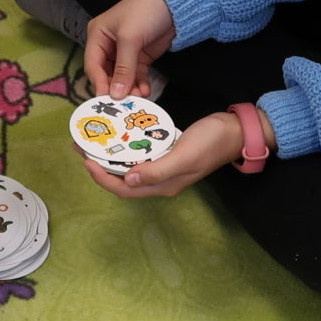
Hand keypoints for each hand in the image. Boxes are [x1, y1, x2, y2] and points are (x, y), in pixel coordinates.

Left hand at [82, 111, 258, 197]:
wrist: (236, 131)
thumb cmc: (212, 142)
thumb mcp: (185, 156)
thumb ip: (158, 170)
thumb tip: (129, 179)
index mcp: (163, 185)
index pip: (124, 189)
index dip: (102, 178)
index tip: (87, 160)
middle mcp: (160, 181)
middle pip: (123, 180)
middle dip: (100, 167)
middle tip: (83, 146)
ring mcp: (164, 168)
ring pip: (130, 168)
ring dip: (111, 157)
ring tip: (95, 140)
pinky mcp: (167, 154)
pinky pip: (140, 155)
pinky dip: (126, 148)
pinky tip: (119, 135)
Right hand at [85, 0, 175, 98]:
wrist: (174, 3)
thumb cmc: (145, 12)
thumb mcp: (130, 38)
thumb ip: (123, 68)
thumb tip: (116, 94)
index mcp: (97, 36)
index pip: (93, 65)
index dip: (99, 83)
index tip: (107, 100)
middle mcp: (107, 45)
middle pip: (106, 74)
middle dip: (115, 88)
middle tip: (123, 104)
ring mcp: (124, 53)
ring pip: (122, 77)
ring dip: (129, 89)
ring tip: (139, 98)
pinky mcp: (140, 57)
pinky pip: (136, 75)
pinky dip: (140, 84)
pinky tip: (145, 91)